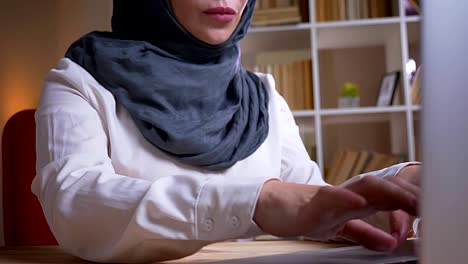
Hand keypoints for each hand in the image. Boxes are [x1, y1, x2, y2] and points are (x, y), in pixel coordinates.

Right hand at [253, 173, 418, 250]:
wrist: (276, 206)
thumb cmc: (307, 214)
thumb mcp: (341, 228)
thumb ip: (365, 234)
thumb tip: (391, 243)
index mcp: (357, 201)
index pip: (389, 197)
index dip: (411, 201)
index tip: (431, 210)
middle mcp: (349, 194)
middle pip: (383, 187)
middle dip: (408, 194)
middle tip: (429, 205)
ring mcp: (333, 195)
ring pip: (364, 186)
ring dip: (387, 192)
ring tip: (407, 201)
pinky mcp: (315, 201)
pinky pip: (332, 196)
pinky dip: (347, 198)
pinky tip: (360, 202)